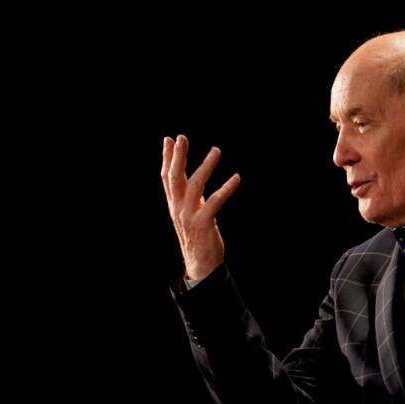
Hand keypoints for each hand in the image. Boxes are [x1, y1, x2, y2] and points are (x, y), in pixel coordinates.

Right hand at [161, 135, 240, 279]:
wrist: (200, 265)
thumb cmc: (198, 237)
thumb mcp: (190, 213)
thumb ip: (189, 197)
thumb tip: (192, 178)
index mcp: (174, 205)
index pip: (167, 177)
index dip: (167, 158)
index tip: (169, 139)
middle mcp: (178, 208)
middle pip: (175, 178)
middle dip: (178, 156)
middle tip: (182, 137)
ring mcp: (189, 216)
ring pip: (195, 186)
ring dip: (206, 166)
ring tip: (216, 151)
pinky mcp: (203, 224)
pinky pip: (215, 202)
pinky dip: (226, 189)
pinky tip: (237, 178)